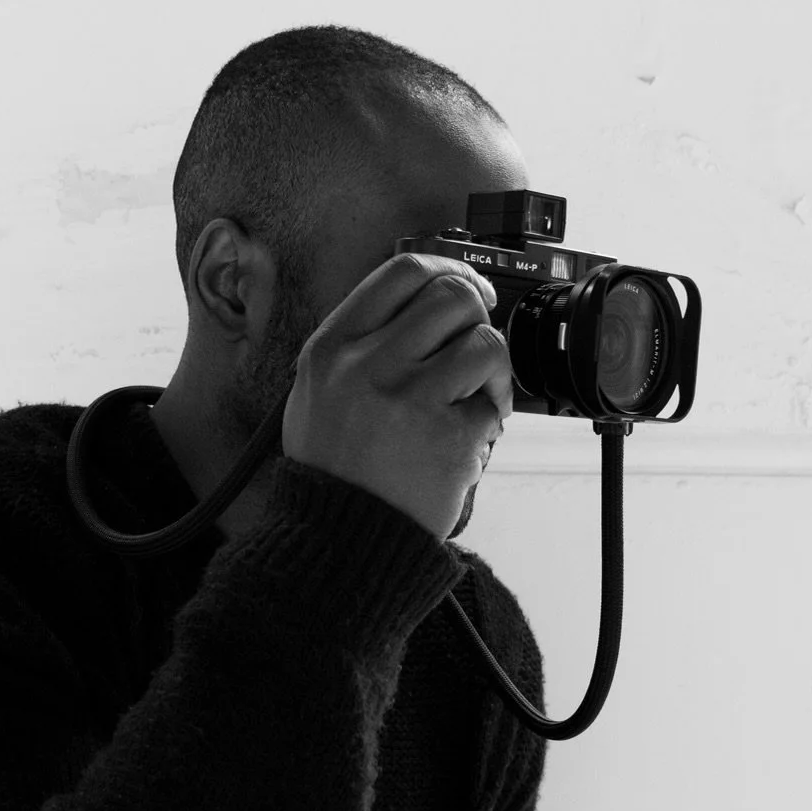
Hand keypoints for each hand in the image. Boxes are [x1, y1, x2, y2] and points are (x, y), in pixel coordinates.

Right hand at [282, 252, 514, 538]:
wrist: (339, 540)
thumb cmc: (332, 467)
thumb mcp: (316, 390)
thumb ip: (361, 342)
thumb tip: (424, 300)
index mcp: (333, 347)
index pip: (404, 272)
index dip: (448, 270)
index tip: (465, 288)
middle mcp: (368, 366)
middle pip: (454, 296)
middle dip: (478, 315)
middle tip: (476, 340)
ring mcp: (410, 402)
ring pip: (486, 344)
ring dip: (495, 369)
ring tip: (479, 396)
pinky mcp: (448, 440)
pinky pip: (492, 406)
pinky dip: (490, 421)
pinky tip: (469, 438)